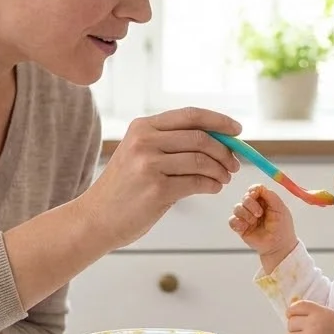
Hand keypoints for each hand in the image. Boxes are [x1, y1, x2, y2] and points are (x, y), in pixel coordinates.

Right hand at [81, 107, 241, 247]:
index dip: (219, 120)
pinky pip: (197, 183)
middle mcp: (144, 141)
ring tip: (224, 178)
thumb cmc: (125, 189)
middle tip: (234, 164)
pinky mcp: (156, 189)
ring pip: (202, 160)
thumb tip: (220, 141)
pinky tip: (213, 188)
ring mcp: (149, 165)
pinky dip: (212, 185)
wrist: (96, 218)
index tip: (237, 130)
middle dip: (225, 150)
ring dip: (220, 170)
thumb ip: (172, 145)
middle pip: (201, 137)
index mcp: (142, 127)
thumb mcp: (140, 155)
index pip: (190, 115)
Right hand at [228, 184, 296, 268]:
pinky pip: (232, 221)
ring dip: (246, 214)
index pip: (254, 190)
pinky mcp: (240, 228)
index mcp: (264, 201)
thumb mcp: (280, 208)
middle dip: (251, 204)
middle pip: (245, 198)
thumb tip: (258, 187)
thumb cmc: (282, 227)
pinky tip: (245, 227)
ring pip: (237, 208)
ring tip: (254, 222)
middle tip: (260, 214)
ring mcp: (246, 217)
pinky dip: (238, 222)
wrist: (279, 246)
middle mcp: (254, 207)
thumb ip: (270, 195)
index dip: (253, 190)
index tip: (255, 194)